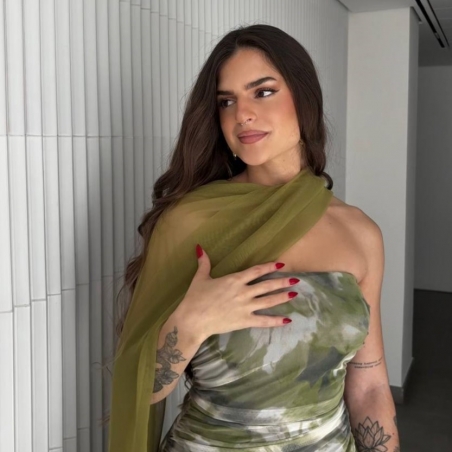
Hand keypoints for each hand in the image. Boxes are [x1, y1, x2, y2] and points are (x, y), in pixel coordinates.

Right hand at [174, 244, 297, 342]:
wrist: (192, 320)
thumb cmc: (195, 298)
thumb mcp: (200, 278)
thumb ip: (204, 263)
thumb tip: (200, 247)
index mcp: (234, 280)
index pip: (256, 271)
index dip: (269, 267)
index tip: (281, 264)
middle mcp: (243, 292)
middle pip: (267, 285)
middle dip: (282, 282)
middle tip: (295, 280)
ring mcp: (245, 307)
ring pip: (268, 301)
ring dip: (282, 297)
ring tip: (294, 294)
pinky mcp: (244, 321)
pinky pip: (263, 321)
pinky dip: (276, 321)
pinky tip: (287, 320)